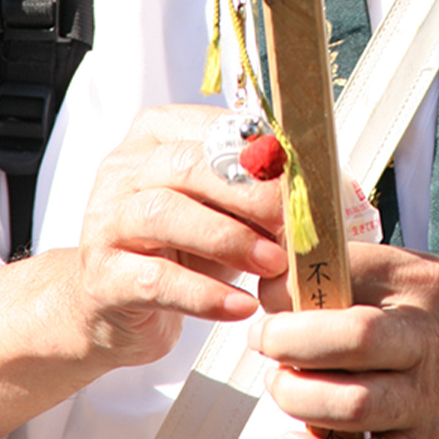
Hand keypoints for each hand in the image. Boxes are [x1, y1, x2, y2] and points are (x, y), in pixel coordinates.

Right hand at [73, 103, 288, 368]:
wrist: (113, 307)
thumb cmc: (179, 249)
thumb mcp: (225, 210)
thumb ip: (264, 192)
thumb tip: (336, 188)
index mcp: (159, 135)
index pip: (216, 131)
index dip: (266, 156)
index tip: (306, 183)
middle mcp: (126, 168)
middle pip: (190, 165)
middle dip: (251, 195)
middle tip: (293, 224)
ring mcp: (106, 220)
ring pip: (166, 214)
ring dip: (229, 239)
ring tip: (273, 264)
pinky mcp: (102, 275)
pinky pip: (154, 279)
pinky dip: (204, 294)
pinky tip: (240, 306)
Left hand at [254, 242, 438, 438]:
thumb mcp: (415, 282)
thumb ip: (356, 274)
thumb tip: (273, 280)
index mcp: (424, 284)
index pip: (353, 269)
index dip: (298, 283)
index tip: (270, 295)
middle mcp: (430, 340)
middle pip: (352, 337)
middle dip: (288, 340)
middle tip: (265, 340)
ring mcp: (428, 401)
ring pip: (350, 405)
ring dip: (296, 397)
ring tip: (282, 386)